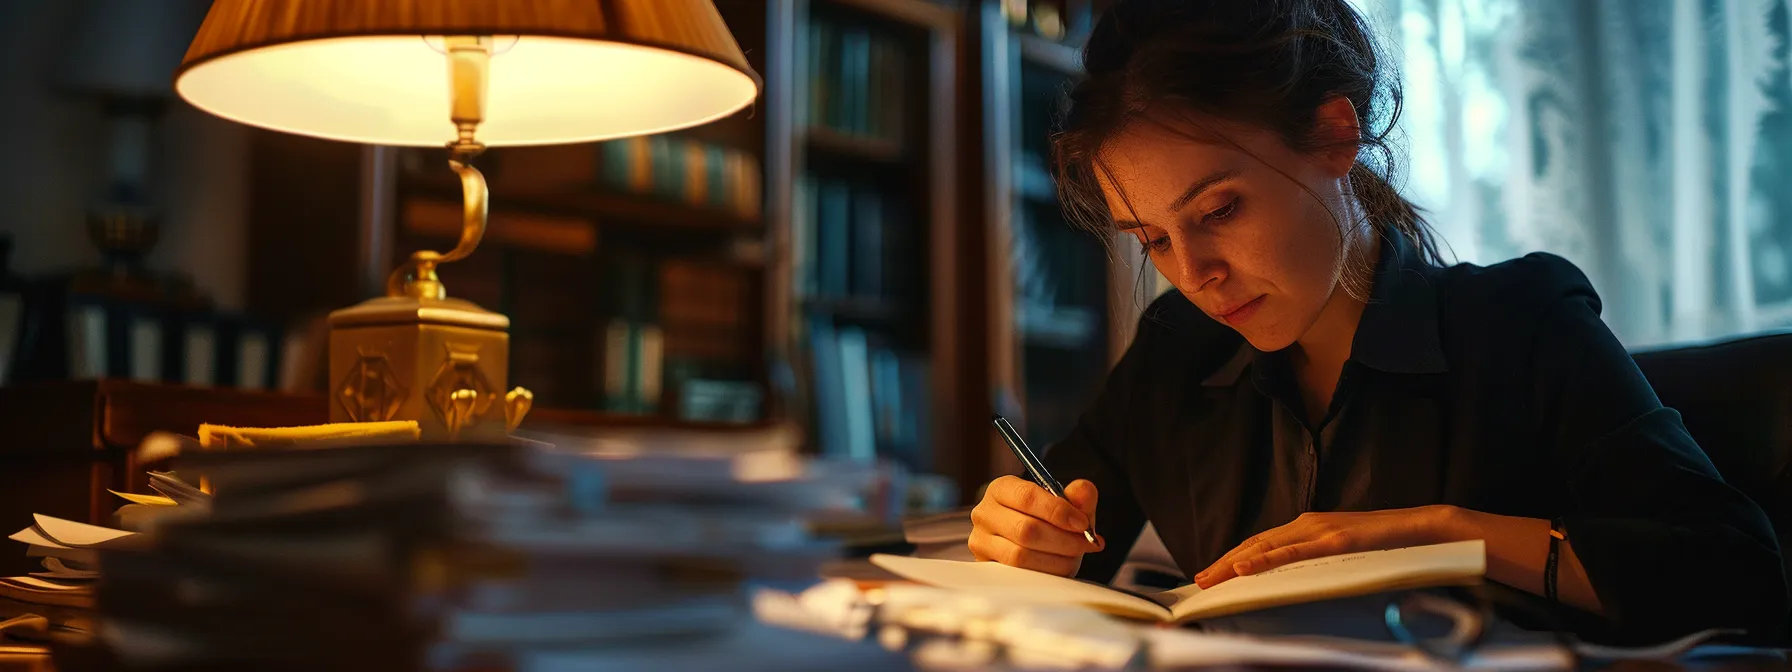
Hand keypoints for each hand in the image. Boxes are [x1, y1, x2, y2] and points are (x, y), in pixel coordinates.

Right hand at [968, 475, 1104, 575]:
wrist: (1031, 545)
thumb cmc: (1046, 521)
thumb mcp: (1066, 505)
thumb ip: (1079, 495)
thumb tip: (1083, 491)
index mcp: (1002, 489)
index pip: (1027, 497)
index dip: (1058, 511)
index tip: (1083, 523)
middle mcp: (985, 513)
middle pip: (1026, 529)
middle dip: (1063, 539)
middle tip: (1086, 543)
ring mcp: (981, 542)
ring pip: (1020, 556)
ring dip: (1056, 559)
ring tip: (1074, 556)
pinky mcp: (986, 567)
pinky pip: (1018, 576)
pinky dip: (1046, 573)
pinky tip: (1059, 567)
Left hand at [1194, 506, 1465, 587]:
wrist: (1424, 529)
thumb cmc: (1385, 544)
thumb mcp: (1342, 552)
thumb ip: (1316, 558)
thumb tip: (1293, 577)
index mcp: (1306, 526)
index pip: (1260, 544)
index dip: (1232, 558)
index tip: (1211, 574)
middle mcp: (1306, 524)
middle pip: (1255, 544)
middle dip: (1223, 563)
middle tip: (1199, 581)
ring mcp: (1320, 530)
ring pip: (1266, 547)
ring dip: (1233, 562)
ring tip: (1210, 577)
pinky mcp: (1335, 540)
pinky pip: (1293, 553)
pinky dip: (1265, 560)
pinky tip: (1244, 568)